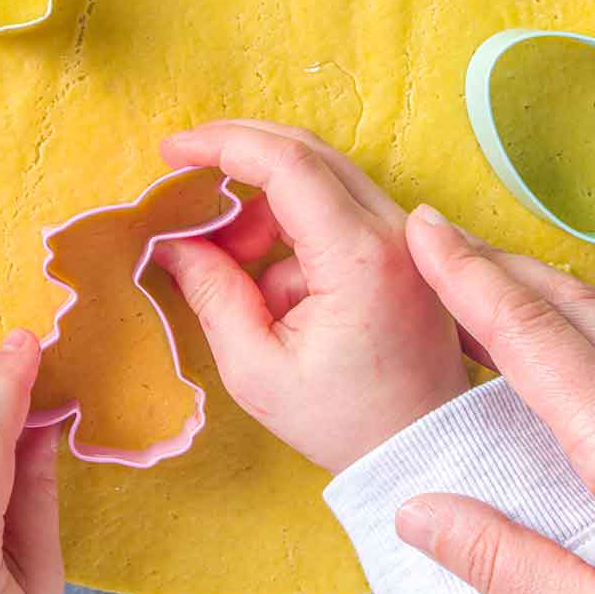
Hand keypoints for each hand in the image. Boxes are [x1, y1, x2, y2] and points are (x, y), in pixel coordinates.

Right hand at [153, 120, 472, 472]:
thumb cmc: (346, 421)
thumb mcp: (257, 369)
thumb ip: (212, 294)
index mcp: (360, 257)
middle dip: (236, 157)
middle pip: (307, 153)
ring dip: (262, 201)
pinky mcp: (405, 247)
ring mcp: (407, 235)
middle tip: (183, 179)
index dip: (222, 145)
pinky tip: (265, 277)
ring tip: (224, 258)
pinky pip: (337, 206)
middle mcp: (395, 231)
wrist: (423, 448)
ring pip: (320, 177)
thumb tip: (173, 241)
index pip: (287, 163)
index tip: (171, 151)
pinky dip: (290, 223)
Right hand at [392, 207, 594, 593]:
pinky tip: (558, 354)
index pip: (531, 337)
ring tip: (485, 283)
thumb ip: (496, 560)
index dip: (469, 279)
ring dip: (542, 294)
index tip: (423, 232)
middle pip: (575, 307)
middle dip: (501, 266)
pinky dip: (582, 332)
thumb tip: (414, 511)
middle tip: (439, 239)